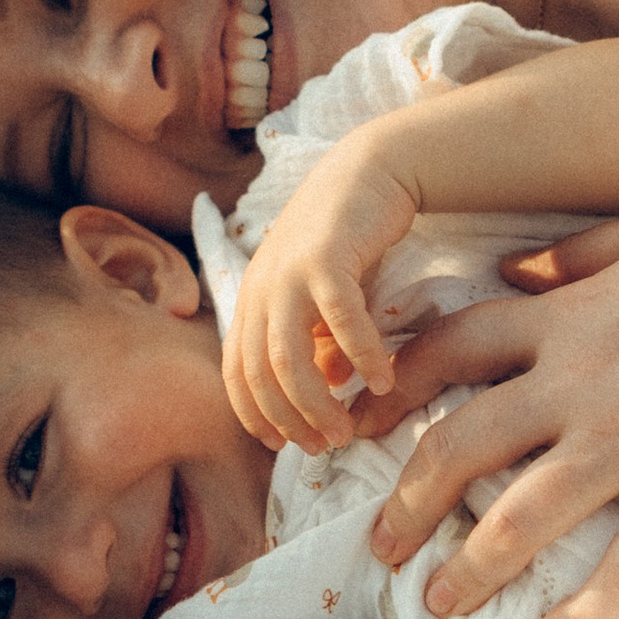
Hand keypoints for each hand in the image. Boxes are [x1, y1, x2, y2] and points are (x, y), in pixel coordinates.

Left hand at [223, 136, 419, 452]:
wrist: (368, 171)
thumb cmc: (346, 240)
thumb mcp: (324, 298)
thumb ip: (320, 343)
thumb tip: (328, 389)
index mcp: (251, 299)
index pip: (235, 373)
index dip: (254, 416)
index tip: (283, 447)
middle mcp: (260, 289)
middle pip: (260, 374)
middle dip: (289, 420)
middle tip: (324, 447)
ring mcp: (288, 273)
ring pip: (288, 356)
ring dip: (316, 402)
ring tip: (346, 429)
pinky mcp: (327, 259)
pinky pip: (341, 321)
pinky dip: (361, 356)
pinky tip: (383, 381)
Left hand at [363, 203, 618, 618]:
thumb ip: (578, 255)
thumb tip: (517, 268)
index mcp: (571, 319)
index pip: (451, 351)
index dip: (393, 392)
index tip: (357, 429)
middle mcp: (584, 383)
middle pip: (461, 447)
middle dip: (405, 503)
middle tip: (378, 549)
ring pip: (521, 518)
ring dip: (469, 569)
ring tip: (441, 605)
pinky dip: (586, 614)